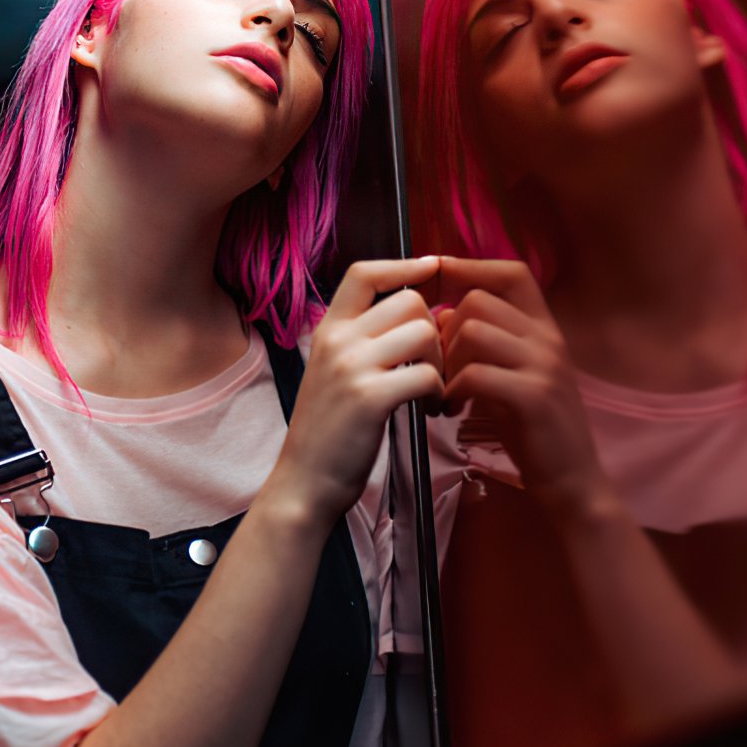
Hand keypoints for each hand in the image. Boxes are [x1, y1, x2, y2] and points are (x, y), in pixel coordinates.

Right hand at [268, 256, 444, 525]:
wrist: (304, 481)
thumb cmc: (327, 431)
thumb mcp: (330, 371)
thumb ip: (360, 340)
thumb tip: (409, 313)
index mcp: (328, 330)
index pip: (363, 273)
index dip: (403, 264)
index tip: (432, 268)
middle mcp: (337, 341)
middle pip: (409, 301)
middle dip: (435, 328)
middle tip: (435, 363)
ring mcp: (352, 368)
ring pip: (424, 333)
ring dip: (442, 361)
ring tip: (435, 389)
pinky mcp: (370, 399)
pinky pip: (426, 374)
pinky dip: (440, 392)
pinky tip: (431, 408)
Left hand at [436, 257, 610, 519]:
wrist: (572, 479)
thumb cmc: (535, 429)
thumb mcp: (511, 376)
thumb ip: (484, 344)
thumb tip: (440, 315)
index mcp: (544, 330)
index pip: (512, 273)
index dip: (471, 266)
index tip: (437, 273)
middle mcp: (548, 339)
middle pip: (479, 299)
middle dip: (445, 329)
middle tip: (437, 366)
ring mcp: (544, 366)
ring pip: (474, 330)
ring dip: (446, 360)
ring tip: (443, 390)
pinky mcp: (533, 396)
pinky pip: (477, 373)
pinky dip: (452, 389)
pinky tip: (450, 408)